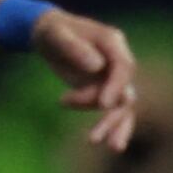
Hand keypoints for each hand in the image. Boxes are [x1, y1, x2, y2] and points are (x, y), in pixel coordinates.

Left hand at [32, 9, 139, 152]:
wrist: (47, 34)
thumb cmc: (52, 31)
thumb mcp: (57, 35)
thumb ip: (75, 48)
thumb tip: (96, 66)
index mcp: (112, 43)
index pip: (124, 67)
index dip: (116, 86)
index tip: (103, 104)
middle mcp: (118, 61)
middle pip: (124, 92)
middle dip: (112, 115)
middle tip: (94, 136)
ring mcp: (112, 77)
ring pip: (120, 106)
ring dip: (111, 125)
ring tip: (94, 142)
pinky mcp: (103, 89)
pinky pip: (110, 110)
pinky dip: (106, 125)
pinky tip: (94, 140)